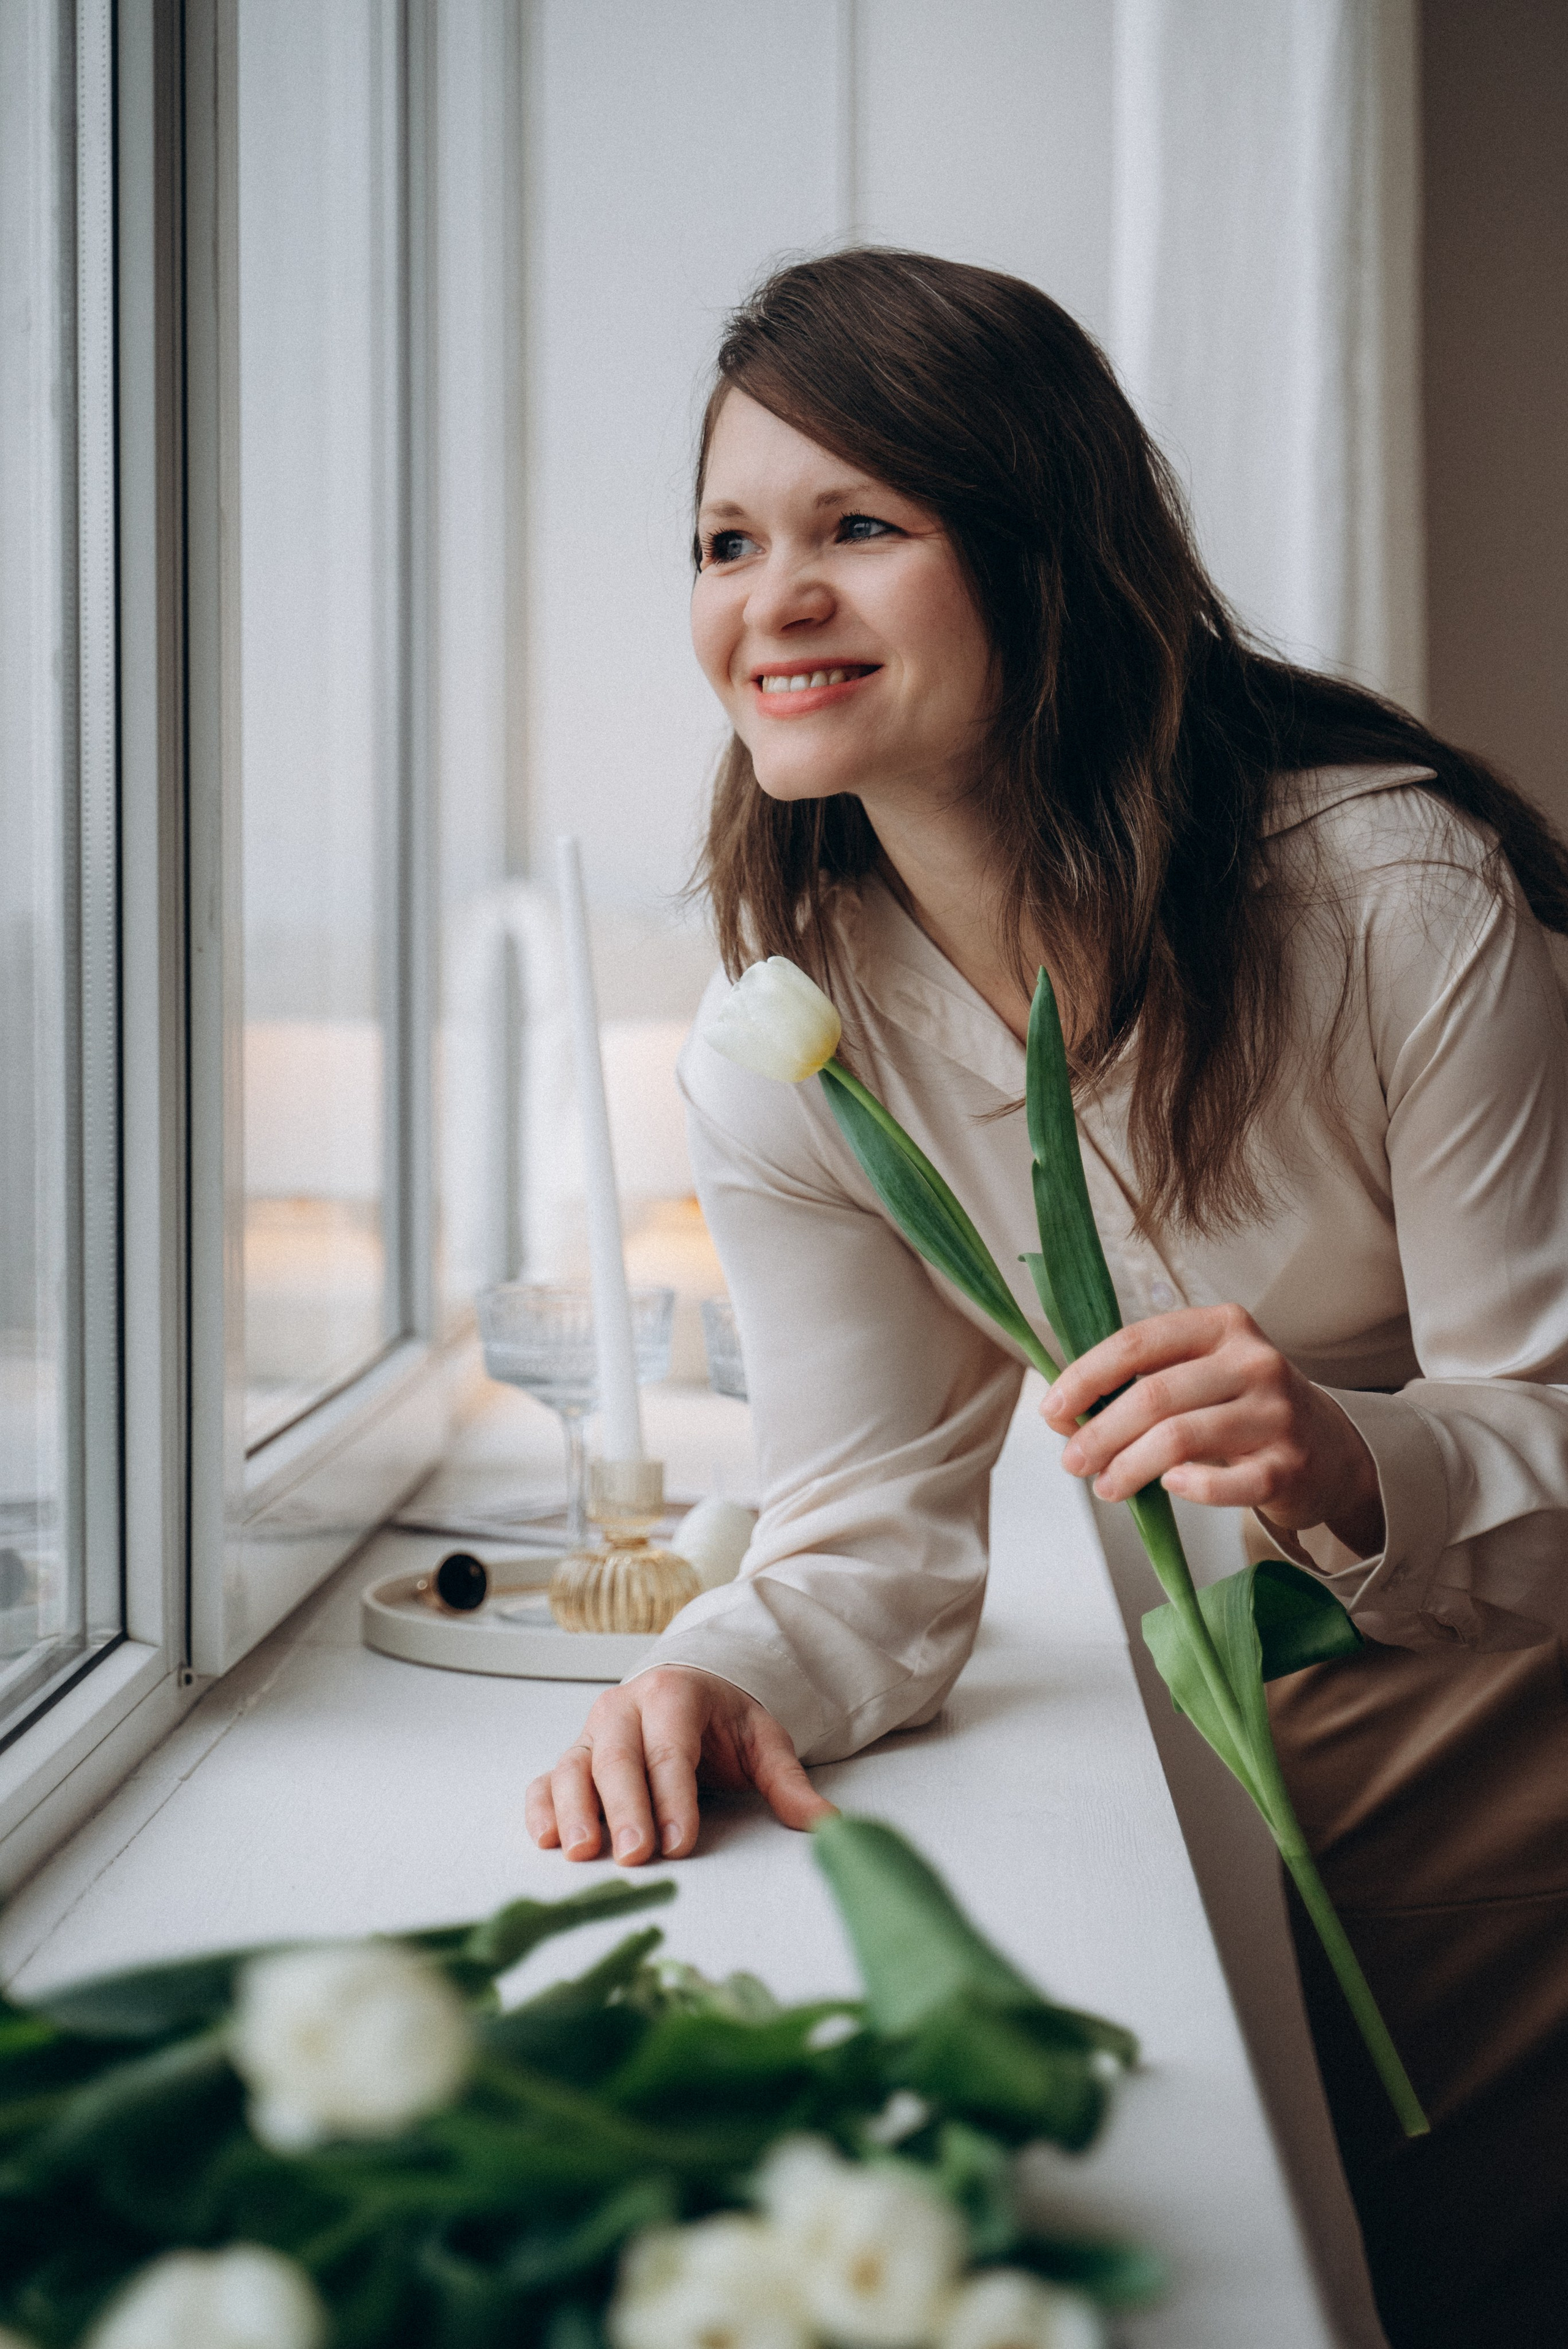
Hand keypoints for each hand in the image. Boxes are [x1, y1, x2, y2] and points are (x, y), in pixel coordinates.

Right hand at [525, 1667, 835, 1865]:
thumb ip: (789, 1783)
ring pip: (574, 1768)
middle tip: (635, 1854)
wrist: (688, 1688)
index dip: (673, 1796)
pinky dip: (542, 1808)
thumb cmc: (723, 1720)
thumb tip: (830, 1826)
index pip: (671, 1749)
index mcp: (673, 1694)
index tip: (679, 1841)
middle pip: (617, 1759)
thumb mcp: (763, 1740)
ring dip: (574, 1811)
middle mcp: (625, 1709)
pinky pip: (547, 1780)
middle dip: (625, 1809)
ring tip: (583, 1852)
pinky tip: (547, 1839)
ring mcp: (592, 1733)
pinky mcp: (573, 1756)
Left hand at [1039, 1303, 1384, 1557]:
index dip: (1085, 1376)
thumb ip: (1137, 1383)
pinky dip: (1190, 1486)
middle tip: (1071, 1461)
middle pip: (1154, 1395)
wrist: (1329, 1449)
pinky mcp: (1290, 1465)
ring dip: (1130, 1466)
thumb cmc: (1242, 1408)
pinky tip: (1167, 1487)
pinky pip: (1228, 1481)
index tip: (1050, 1408)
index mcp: (1221, 1326)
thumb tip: (1059, 1412)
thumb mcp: (1199, 1375)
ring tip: (1106, 1486)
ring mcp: (1276, 1412)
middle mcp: (1253, 1361)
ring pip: (1181, 1437)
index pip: (1137, 1343)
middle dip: (1099, 1432)